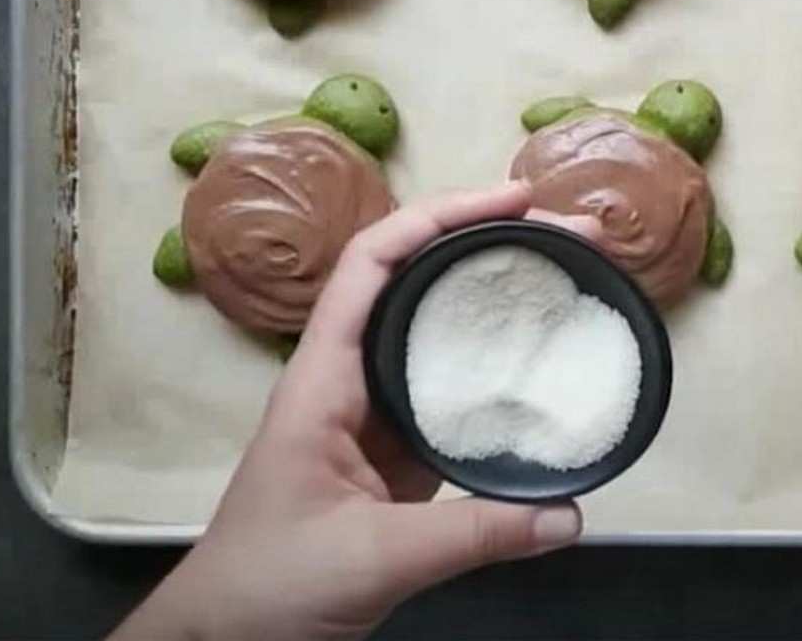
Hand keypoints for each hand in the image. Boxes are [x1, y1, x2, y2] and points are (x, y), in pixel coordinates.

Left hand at [116, 182, 587, 640]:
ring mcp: (379, 409)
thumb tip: (570, 516)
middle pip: (418, 278)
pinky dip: (504, 358)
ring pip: (440, 325)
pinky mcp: (402, 448)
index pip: (375, 262)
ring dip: (500, 293)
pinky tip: (547, 359)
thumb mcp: (373, 556)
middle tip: (571, 234)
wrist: (230, 636)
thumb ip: (473, 534)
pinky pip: (457, 383)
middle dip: (490, 242)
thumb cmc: (269, 582)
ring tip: (570, 274)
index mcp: (325, 374)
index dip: (441, 217)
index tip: (514, 203)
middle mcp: (354, 374)